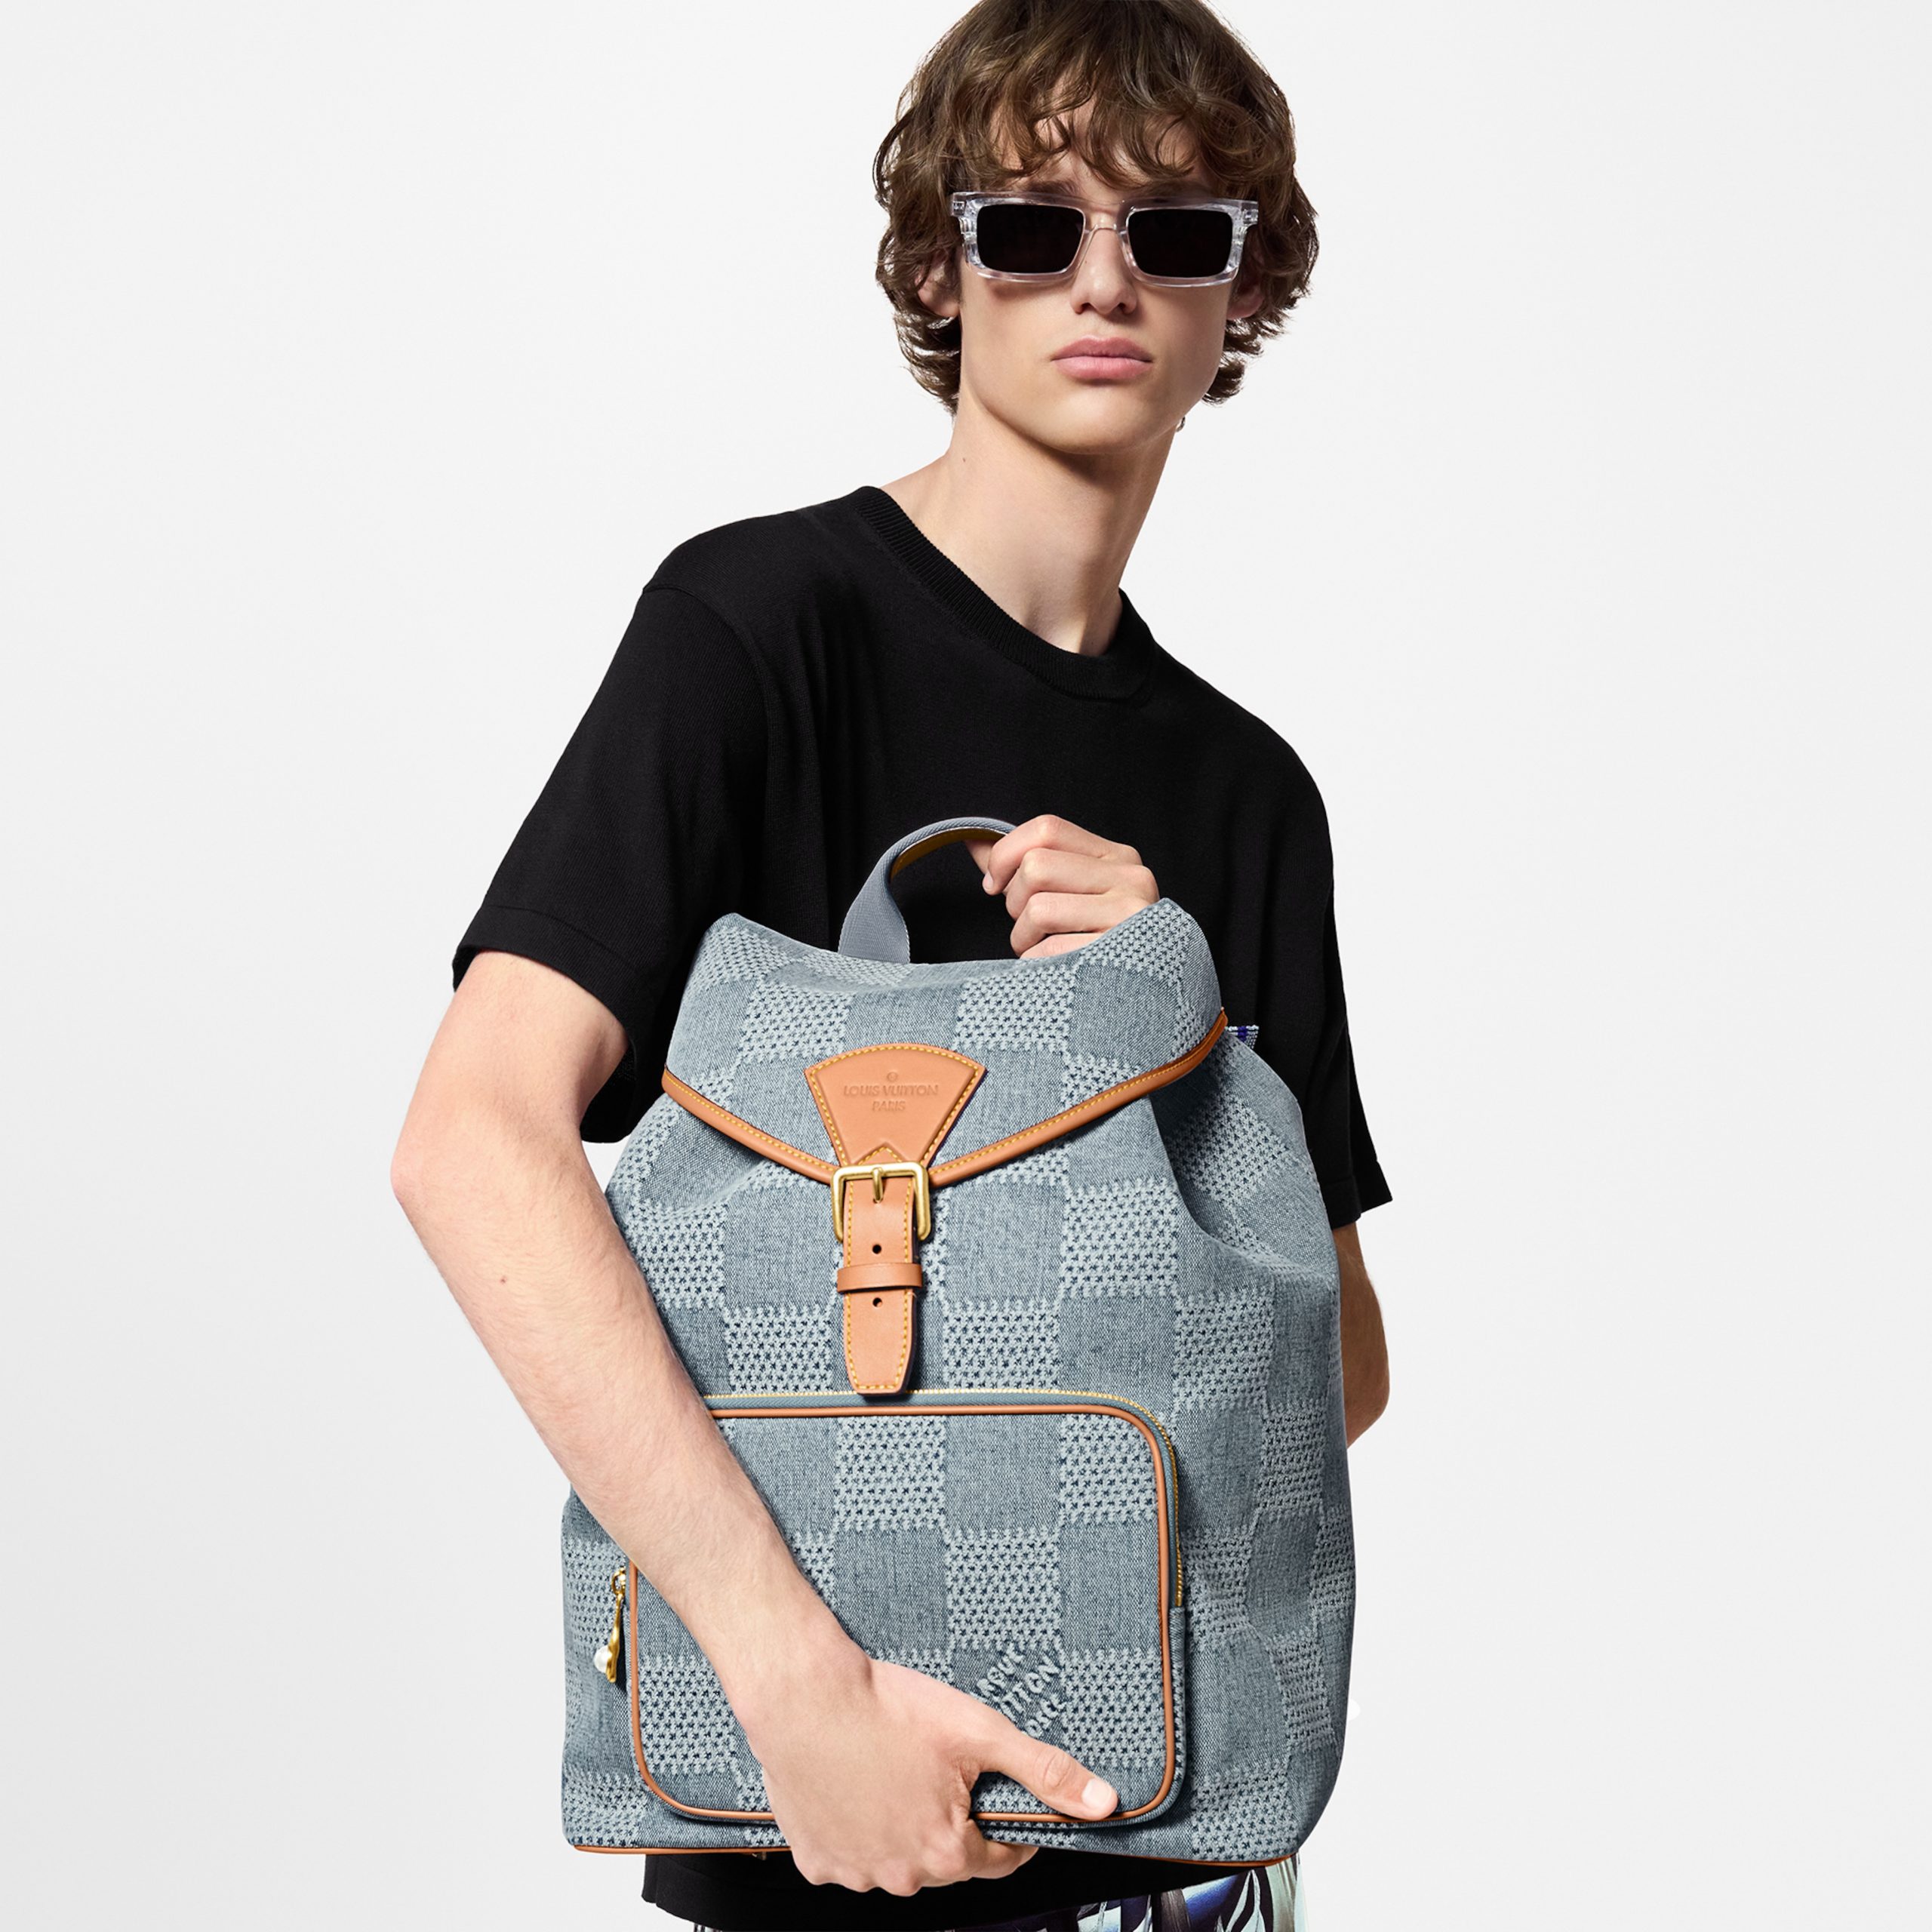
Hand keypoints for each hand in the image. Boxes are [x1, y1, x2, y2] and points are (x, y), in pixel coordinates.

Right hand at [744, 1639, 1119, 1894]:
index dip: (1009, 1829)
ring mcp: (853, 1873)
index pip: (999, 1860)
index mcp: (945, 1854)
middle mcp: (900, 1877)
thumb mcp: (978, 1731)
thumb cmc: (887, 1708)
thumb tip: (1103, 1804)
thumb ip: (1044, 1771)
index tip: (1000, 1799)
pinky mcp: (815, 1859)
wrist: (804, 1693)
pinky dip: (856, 1830)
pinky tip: (857, 1787)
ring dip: (903, 1829)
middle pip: (946, 1859)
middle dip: (952, 1822)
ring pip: (896, 1859)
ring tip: (895, 1772)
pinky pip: (848, 1855)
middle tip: (940, 1770)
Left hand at [970, 814, 1159, 957]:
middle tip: (1028, 927)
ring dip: (1022, 938)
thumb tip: (973, 839)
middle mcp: (1131, 877)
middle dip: (1014, 902)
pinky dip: (1036, 964)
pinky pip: (1049, 950)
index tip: (993, 884)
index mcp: (1116, 857)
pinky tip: (1054, 971)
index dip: (1006, 854)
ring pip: (1038, 908)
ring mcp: (1130, 915)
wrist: (1139, 1000)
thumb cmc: (1091, 942)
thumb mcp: (1066, 894)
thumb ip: (1023, 865)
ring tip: (1039, 950)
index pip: (1047, 828)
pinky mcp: (1120, 954)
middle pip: (1036, 867)